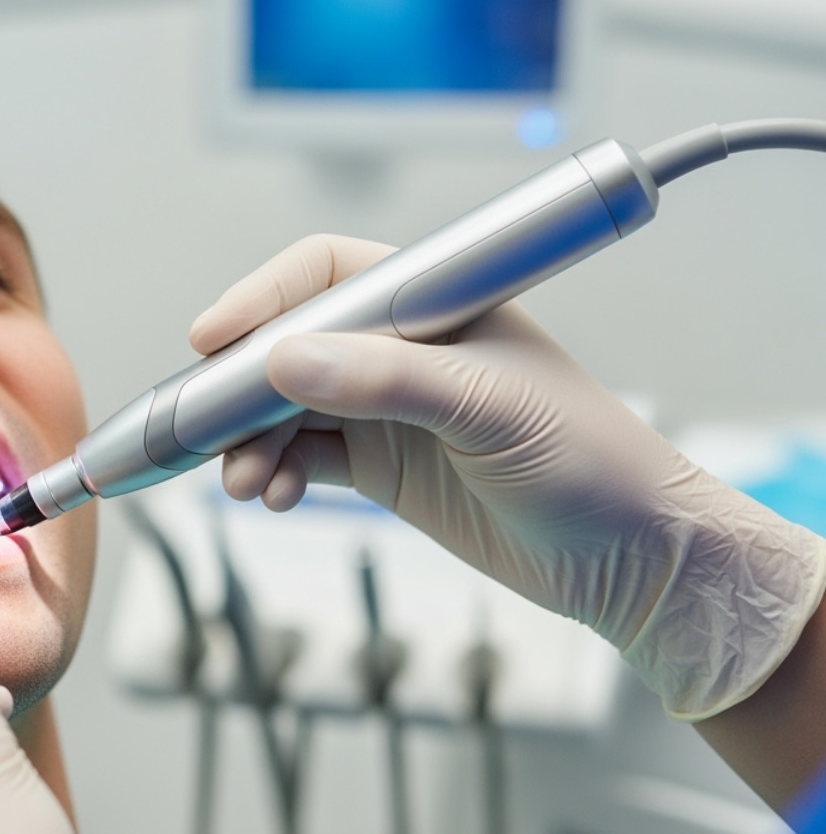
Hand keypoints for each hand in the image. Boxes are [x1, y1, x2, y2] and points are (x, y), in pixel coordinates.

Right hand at [192, 234, 825, 719]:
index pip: (326, 274)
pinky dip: (275, 474)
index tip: (212, 339)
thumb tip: (285, 362)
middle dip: (240, 388)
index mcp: (436, 303)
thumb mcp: (489, 409)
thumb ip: (386, 381)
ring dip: (250, 442)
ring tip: (244, 482)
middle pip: (290, 345)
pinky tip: (273, 496)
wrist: (629, 560)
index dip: (263, 298)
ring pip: (286, 409)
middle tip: (204, 428)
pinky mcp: (383, 465)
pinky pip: (303, 457)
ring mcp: (389, 408)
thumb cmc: (590, 461)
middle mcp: (404, 348)